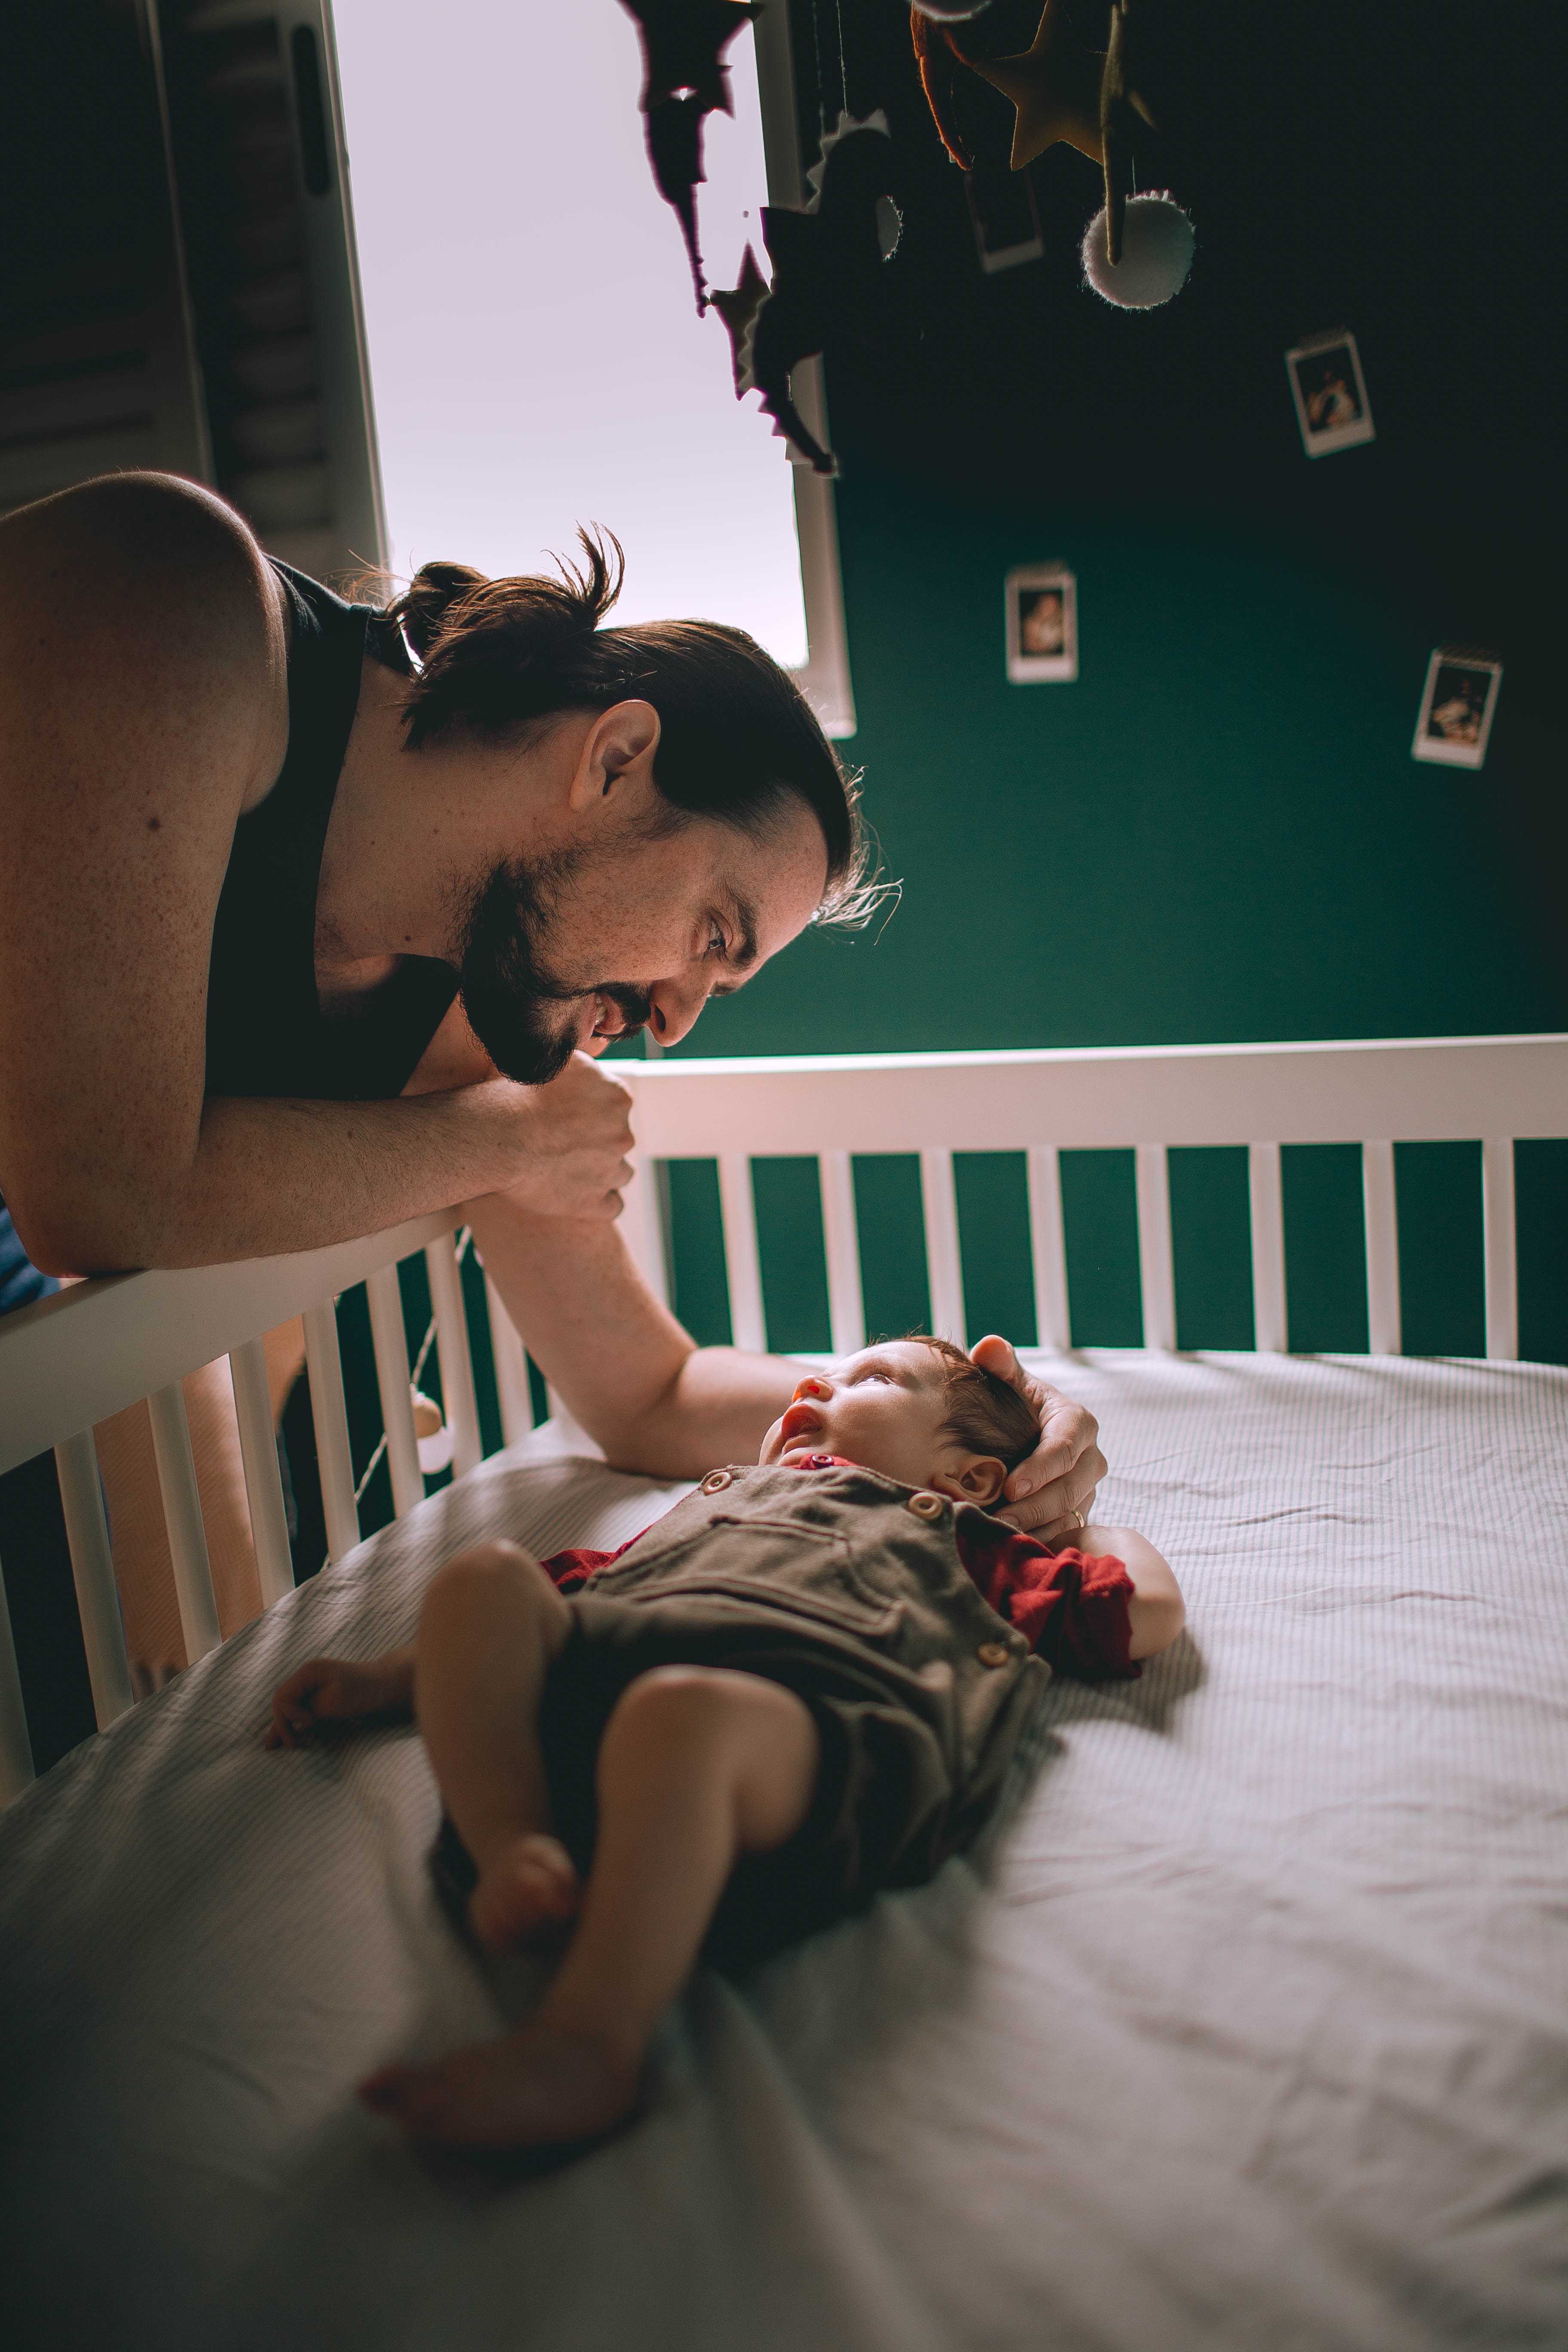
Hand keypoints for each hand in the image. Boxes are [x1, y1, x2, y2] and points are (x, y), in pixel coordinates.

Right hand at [265, 1653, 412, 1747]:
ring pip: (286, 1707)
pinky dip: (291, 1724)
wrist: (383, 1686)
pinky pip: (296, 1710)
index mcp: (308, 1672)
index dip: (289, 1715)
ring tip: (280, 1746)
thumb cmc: (362, 1692)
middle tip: (294, 1745)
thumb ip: (308, 1710)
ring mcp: (309, 1686)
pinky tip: (284, 1739)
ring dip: (284, 1726)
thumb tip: (287, 1724)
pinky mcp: (315, 1697)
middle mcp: (304, 1677)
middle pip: (280, 1702)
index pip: (282, 1697)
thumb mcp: (333, 1702)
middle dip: (282, 1724)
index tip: (310, 1723)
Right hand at [473, 1053, 634, 1220]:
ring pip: (619, 1172)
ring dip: (600, 1170)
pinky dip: (598, 1201)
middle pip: (618, 1138)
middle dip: (596, 1140)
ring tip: (569, 1168)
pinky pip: (612, 1206)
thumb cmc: (517, 1094)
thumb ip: (581, 1068)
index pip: (614, 1105)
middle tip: (562, 1141)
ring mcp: (610, 1171)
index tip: (569, 1114)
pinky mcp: (593, 1202)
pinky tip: (579, 1194)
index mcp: (618, 1097)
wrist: (498, 1135)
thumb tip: (585, 1069)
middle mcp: (622, 1134)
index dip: (591, 1110)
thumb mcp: (555, 1062)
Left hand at [969, 1334, 1106, 1543]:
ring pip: (1069, 1514)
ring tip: (1001, 1535)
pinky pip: (1064, 1533)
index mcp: (1077, 1422)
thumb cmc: (1013, 1405)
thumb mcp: (1008, 1383)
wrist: (1022, 1435)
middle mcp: (1091, 1458)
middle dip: (1035, 1506)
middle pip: (1070, 1487)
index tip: (1011, 1484)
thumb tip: (989, 1347)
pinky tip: (1012, 1545)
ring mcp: (1087, 1489)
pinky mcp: (1078, 1514)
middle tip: (1001, 1519)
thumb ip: (1000, 1365)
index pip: (1065, 1446)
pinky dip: (1039, 1540)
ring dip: (1036, 1527)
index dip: (1041, 1467)